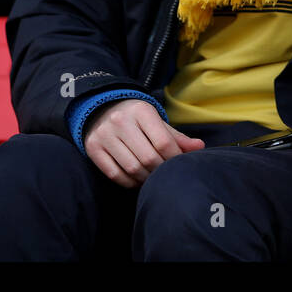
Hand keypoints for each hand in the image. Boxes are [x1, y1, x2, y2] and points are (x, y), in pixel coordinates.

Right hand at [83, 98, 204, 187]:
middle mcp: (120, 121)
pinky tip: (136, 179)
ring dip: (145, 179)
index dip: (174, 158)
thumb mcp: (157, 122)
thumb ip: (177, 137)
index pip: (163, 142)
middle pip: (148, 158)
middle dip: (160, 171)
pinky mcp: (93, 148)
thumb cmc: (137, 119)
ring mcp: (104, 135)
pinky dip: (128, 182)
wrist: (102, 109)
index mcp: (141, 111)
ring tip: (152, 178)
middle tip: (165, 174)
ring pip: (131, 168)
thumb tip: (199, 147)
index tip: (177, 164)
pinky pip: (114, 174)